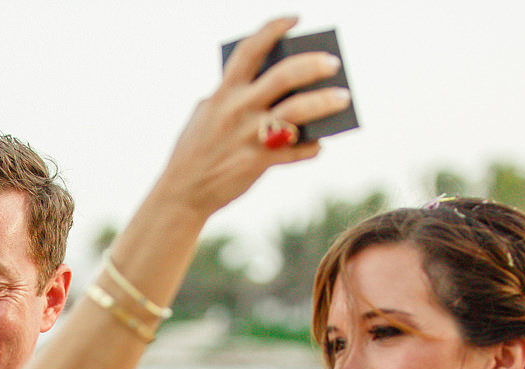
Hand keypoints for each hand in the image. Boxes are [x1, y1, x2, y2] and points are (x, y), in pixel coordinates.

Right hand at [149, 17, 351, 218]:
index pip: (250, 50)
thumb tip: (274, 91)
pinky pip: (295, 151)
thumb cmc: (196, 151)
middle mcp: (236, 110)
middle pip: (283, 76)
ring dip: (324, 102)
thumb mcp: (206, 115)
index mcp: (222, 93)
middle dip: (312, 64)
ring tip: (343, 98)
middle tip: (333, 62)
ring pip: (296, 111)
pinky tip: (317, 144)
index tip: (295, 19)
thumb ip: (231, 99)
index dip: (273, 29)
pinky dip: (310, 147)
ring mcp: (248, 136)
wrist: (181, 194)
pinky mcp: (257, 162)